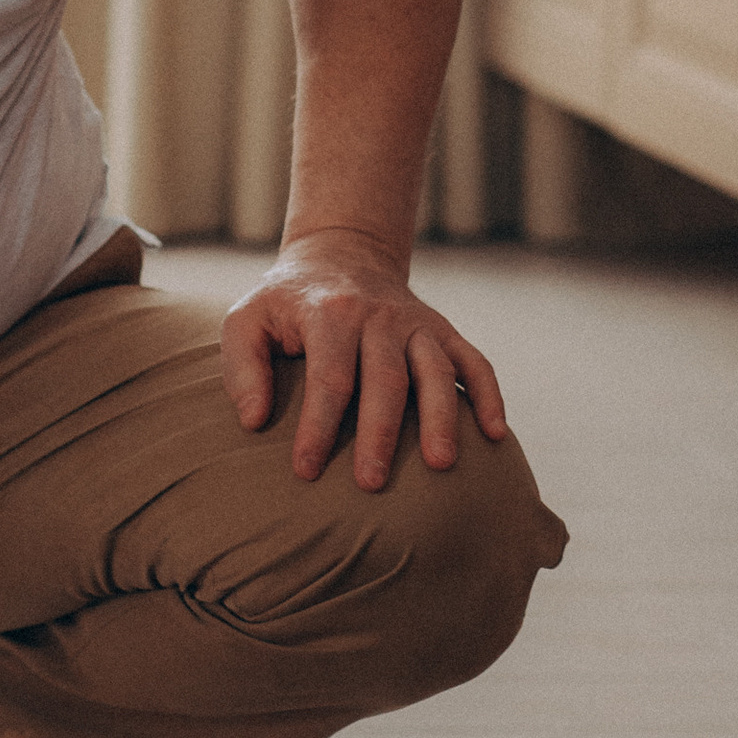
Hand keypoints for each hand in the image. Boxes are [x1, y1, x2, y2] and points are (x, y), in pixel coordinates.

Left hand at [221, 231, 507, 489]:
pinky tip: (495, 434)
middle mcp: (378, 316)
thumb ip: (242, 366)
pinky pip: (474, 361)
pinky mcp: (443, 330)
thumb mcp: (247, 319)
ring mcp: (417, 323)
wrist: (341, 255)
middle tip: (372, 482)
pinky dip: (487, 395)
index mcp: (329, 313)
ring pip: (435, 370)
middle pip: (385, 378)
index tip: (306, 471)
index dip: (317, 426)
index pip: (328, 377)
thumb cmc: (286, 304)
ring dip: (441, 418)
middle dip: (379, 433)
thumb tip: (254, 421)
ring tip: (440, 465)